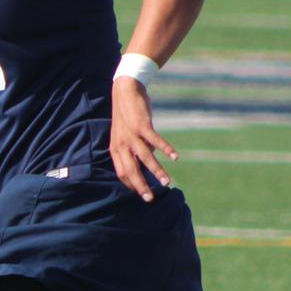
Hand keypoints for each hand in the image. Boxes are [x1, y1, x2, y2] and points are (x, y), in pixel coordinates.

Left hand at [110, 78, 176, 201]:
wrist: (125, 91)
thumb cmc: (127, 116)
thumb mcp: (125, 135)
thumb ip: (134, 150)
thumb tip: (148, 163)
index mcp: (116, 149)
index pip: (122, 173)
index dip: (131, 185)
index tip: (142, 194)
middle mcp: (122, 144)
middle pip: (131, 170)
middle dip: (141, 186)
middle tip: (151, 198)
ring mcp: (131, 135)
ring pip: (145, 158)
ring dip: (157, 171)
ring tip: (167, 182)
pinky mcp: (142, 125)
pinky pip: (155, 140)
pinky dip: (165, 149)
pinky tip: (175, 157)